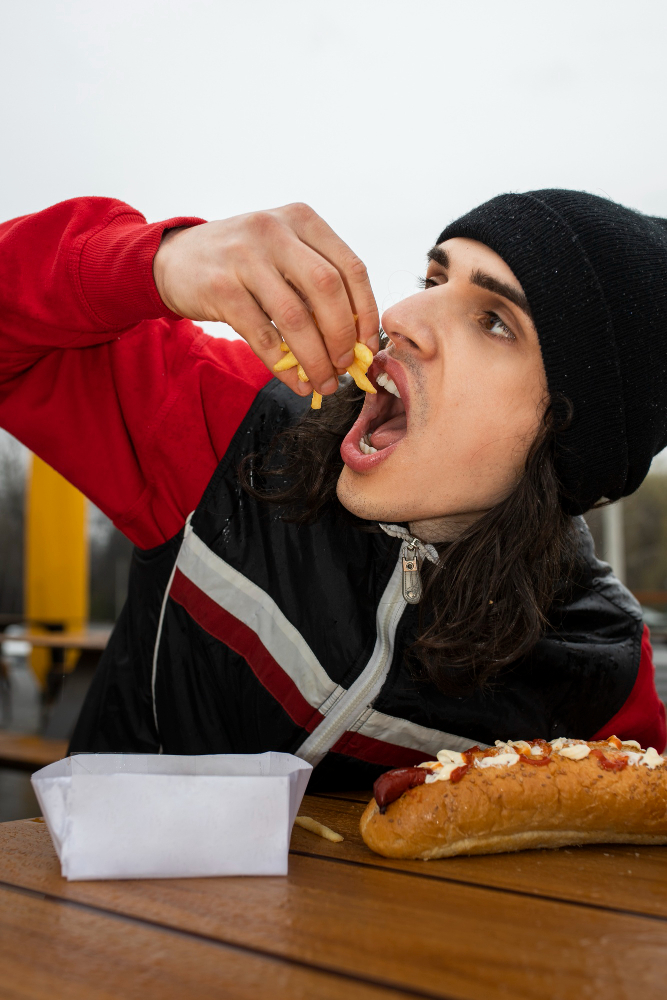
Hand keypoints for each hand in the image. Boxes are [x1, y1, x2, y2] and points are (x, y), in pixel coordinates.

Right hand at [153, 203, 378, 396]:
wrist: (174, 259)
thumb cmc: (240, 261)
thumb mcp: (281, 252)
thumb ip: (315, 281)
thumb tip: (355, 338)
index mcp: (301, 219)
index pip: (350, 267)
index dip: (366, 312)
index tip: (368, 345)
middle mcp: (275, 231)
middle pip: (328, 289)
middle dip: (343, 336)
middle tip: (346, 366)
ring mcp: (245, 257)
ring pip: (295, 317)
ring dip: (315, 358)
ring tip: (324, 383)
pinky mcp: (221, 288)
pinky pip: (263, 335)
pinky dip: (283, 366)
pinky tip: (295, 382)